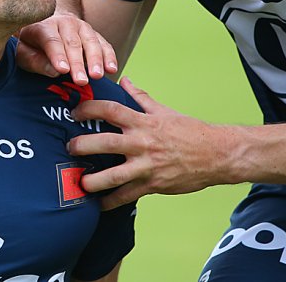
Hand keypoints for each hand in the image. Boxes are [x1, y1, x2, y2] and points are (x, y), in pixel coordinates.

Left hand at [15, 14, 117, 83]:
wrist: (46, 26)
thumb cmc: (32, 45)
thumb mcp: (24, 53)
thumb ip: (34, 61)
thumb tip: (55, 71)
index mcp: (42, 26)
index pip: (51, 41)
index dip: (57, 55)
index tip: (62, 70)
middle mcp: (63, 23)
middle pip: (72, 43)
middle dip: (77, 63)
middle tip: (81, 80)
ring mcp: (81, 26)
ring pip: (90, 42)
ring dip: (96, 60)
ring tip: (97, 75)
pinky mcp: (93, 33)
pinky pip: (104, 44)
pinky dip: (109, 56)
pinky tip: (112, 69)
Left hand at [67, 77, 236, 208]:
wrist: (217, 154)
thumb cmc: (190, 131)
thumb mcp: (164, 111)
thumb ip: (140, 97)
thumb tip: (125, 80)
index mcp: (143, 122)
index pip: (110, 110)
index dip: (89, 109)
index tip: (74, 112)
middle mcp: (142, 143)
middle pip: (106, 142)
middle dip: (83, 145)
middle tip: (68, 147)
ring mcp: (147, 166)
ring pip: (115, 175)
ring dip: (94, 180)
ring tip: (79, 183)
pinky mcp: (153, 184)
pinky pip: (128, 195)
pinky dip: (112, 202)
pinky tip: (98, 205)